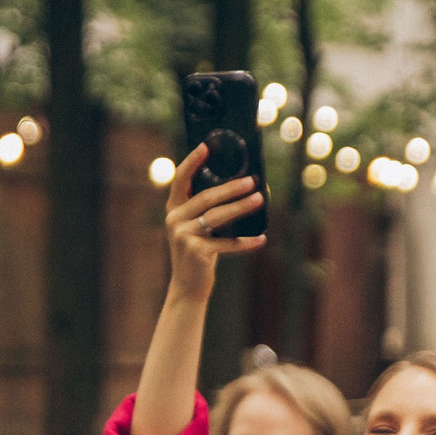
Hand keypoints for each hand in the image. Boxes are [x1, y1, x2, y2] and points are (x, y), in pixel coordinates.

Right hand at [161, 145, 265, 300]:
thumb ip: (205, 210)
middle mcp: (175, 220)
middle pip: (206, 197)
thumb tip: (238, 188)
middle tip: (252, 180)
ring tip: (259, 199)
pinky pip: (227, 244)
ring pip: (217, 217)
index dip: (192, 161)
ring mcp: (184, 237)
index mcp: (174, 210)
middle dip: (231, 188)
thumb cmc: (198, 253)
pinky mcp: (197, 253)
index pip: (180, 179)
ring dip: (241, 207)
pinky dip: (246, 242)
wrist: (188, 288)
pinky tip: (261, 238)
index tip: (206, 146)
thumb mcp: (196, 228)